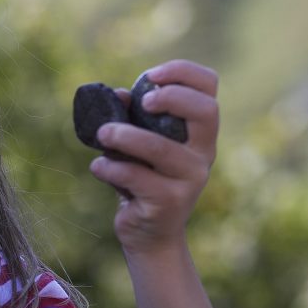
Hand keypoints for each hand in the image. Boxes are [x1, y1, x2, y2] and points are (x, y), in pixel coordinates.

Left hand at [88, 60, 219, 254]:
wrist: (149, 234)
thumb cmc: (143, 181)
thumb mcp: (138, 146)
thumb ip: (131, 119)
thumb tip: (117, 95)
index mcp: (200, 132)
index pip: (210, 88)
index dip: (184, 72)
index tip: (150, 75)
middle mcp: (204, 154)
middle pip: (205, 111)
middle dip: (171, 97)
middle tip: (141, 101)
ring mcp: (190, 180)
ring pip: (160, 148)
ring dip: (124, 136)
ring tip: (102, 134)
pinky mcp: (168, 202)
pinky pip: (136, 177)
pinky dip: (110, 168)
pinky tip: (98, 167)